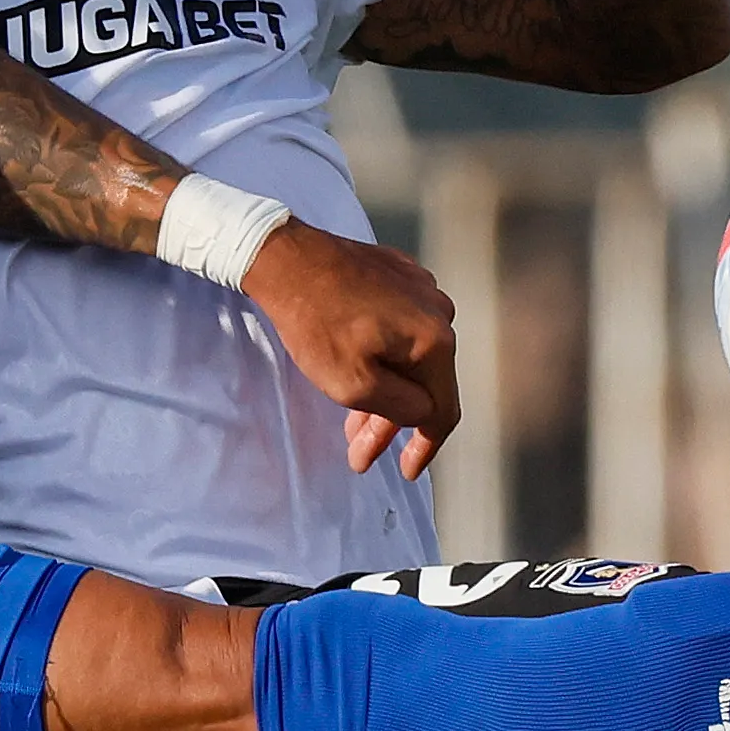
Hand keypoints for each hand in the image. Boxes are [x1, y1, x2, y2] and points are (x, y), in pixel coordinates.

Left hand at [242, 221, 458, 479]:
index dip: (426, 448)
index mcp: (435, 342)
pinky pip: (400, 328)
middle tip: (359, 452)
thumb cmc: (316, 324)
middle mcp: (439, 312)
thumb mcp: (355, 385)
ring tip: (350, 421)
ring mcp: (421, 289)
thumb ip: (400, 408)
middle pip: (424, 384)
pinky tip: (355, 370)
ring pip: (410, 357)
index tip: (407, 472)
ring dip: (384, 392)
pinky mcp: (399, 274)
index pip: (443, 411)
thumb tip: (424, 412)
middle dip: (390, 424)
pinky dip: (382, 356)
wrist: (287, 258)